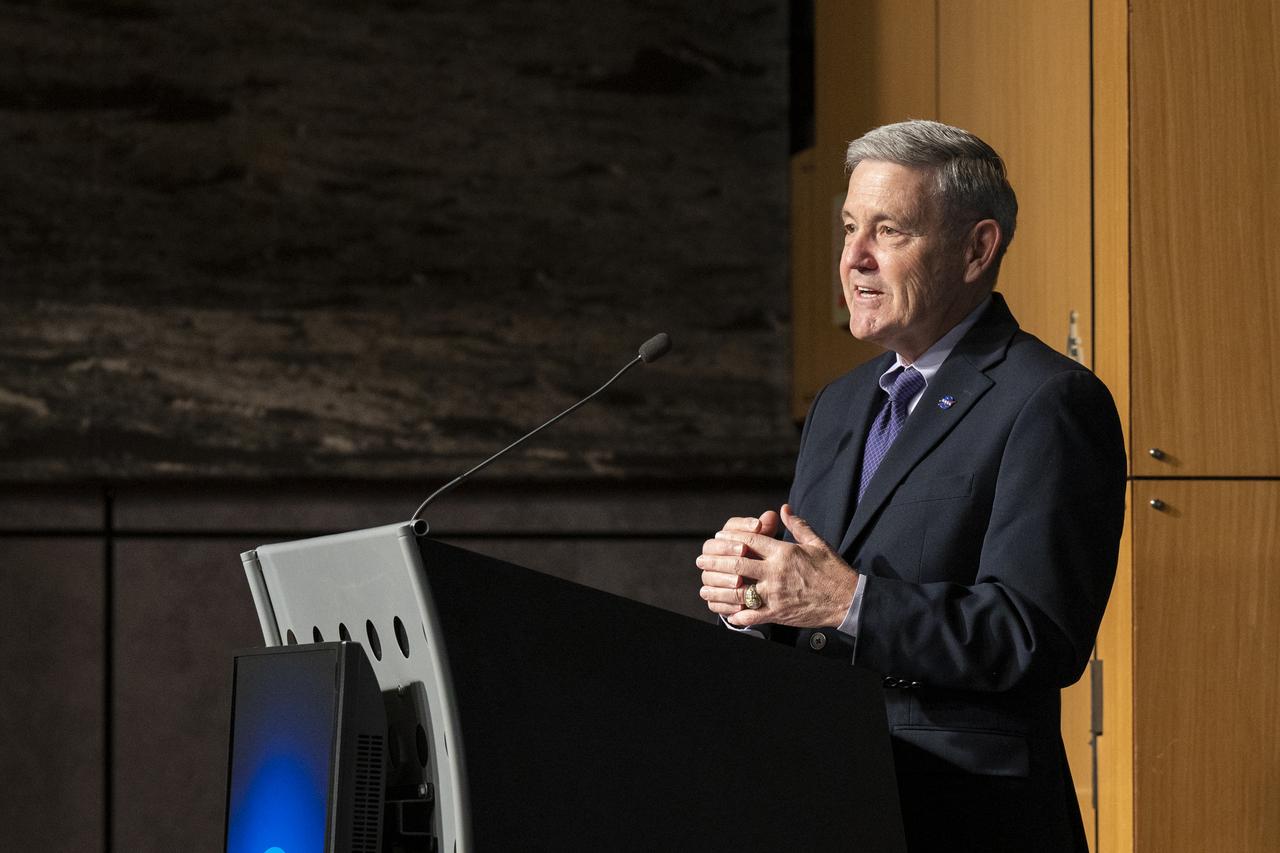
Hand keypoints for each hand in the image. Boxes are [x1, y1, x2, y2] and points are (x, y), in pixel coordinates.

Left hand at [696, 504, 857, 628]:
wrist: (848, 600)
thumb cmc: (833, 571)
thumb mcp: (817, 543)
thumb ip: (797, 526)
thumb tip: (783, 509)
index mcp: (784, 553)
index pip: (749, 542)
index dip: (729, 540)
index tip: (716, 539)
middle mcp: (776, 573)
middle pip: (737, 565)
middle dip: (715, 563)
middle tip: (701, 561)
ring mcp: (776, 595)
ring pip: (740, 591)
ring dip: (720, 590)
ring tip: (705, 588)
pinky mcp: (779, 614)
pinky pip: (753, 616)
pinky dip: (739, 616)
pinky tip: (729, 614)